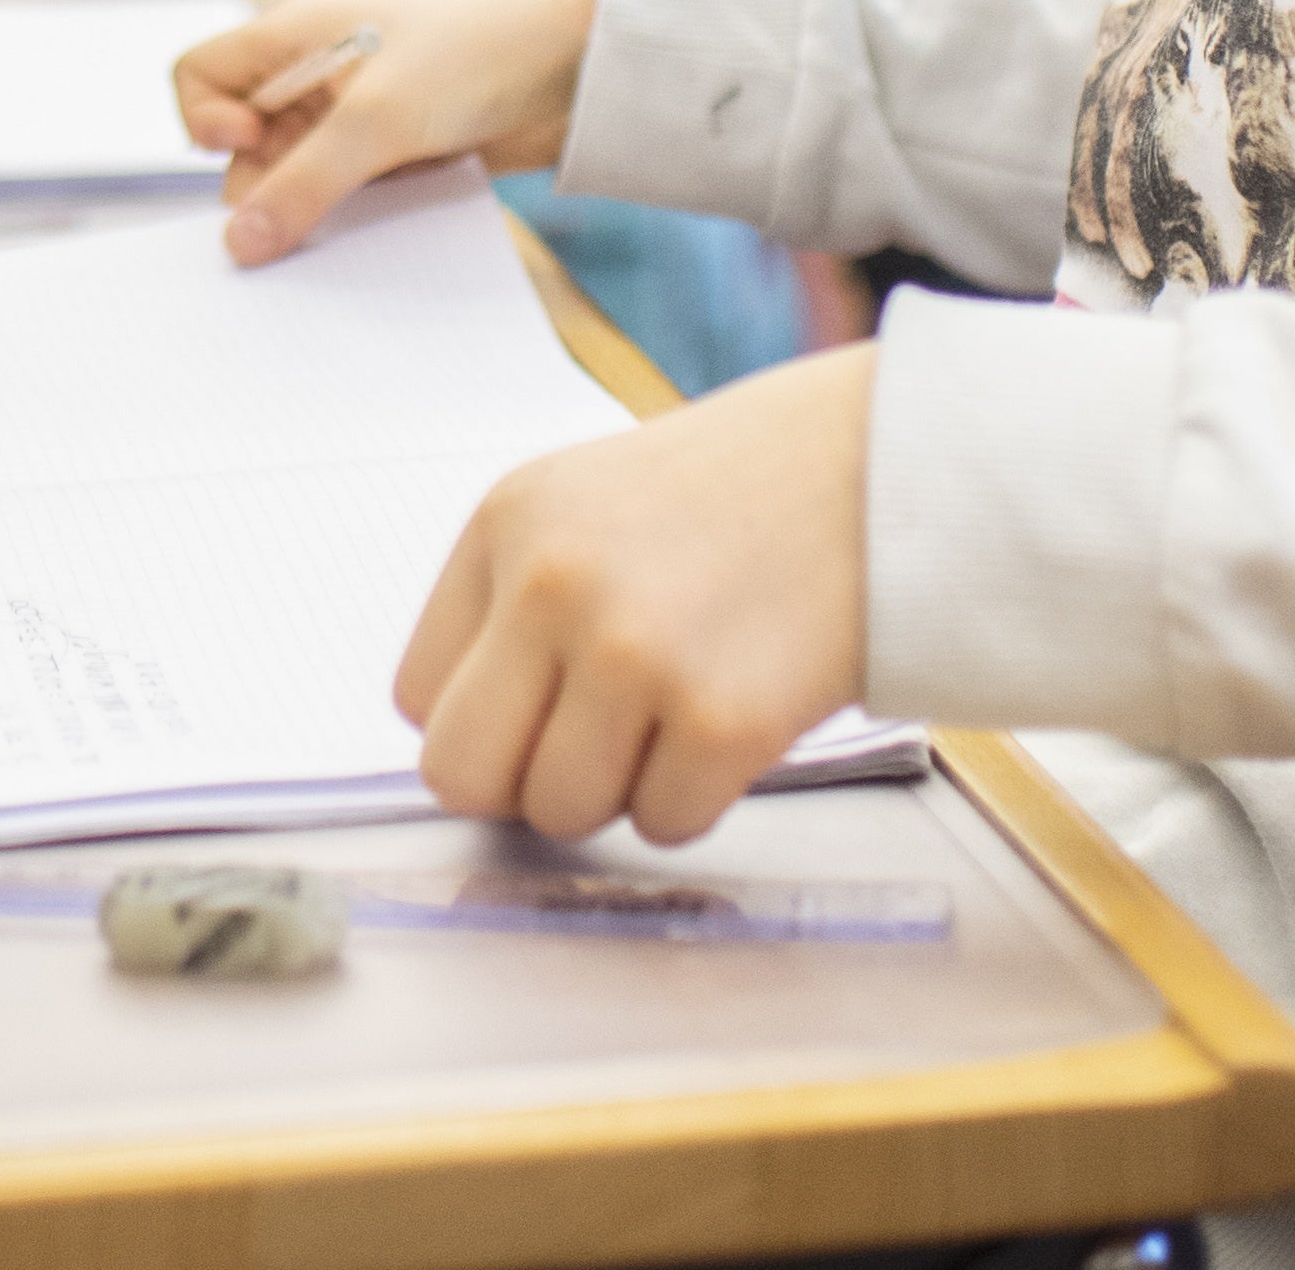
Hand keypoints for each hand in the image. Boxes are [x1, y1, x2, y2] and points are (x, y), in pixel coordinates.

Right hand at [174, 0, 596, 264]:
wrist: (587, 51)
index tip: (247, 147)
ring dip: (320, 208)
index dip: (205, 119)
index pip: (202, 76)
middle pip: (250, 142)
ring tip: (359, 219)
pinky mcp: (408, 146)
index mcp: (295, 34)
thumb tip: (238, 244)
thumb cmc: (477, 47)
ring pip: (305, 175)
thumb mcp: (378, 119)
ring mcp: (364, 110)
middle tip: (310, 211)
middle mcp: (319, 70)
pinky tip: (392, 225)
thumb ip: (302, 184)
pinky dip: (363, 215)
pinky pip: (358, 192)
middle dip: (267, 185)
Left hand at [401, 346, 877, 844]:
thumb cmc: (729, 501)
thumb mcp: (581, 506)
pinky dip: (699, 798)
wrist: (878, 471)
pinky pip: (664, 824)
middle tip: (590, 752)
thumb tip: (466, 755)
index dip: (482, 724)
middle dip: (519, 787)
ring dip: (619, 790)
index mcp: (504, 525)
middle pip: (462, 775)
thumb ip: (509, 608)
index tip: (540, 711)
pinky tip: (734, 720)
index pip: (415, 698)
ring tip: (676, 713)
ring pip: (561, 812)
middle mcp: (552, 585)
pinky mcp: (722, 718)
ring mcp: (634, 653)